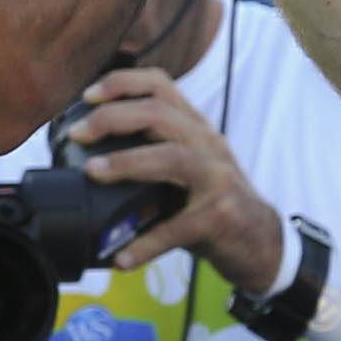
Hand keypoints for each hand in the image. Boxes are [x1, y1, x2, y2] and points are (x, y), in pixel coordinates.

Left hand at [66, 67, 285, 287]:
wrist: (262, 242)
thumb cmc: (212, 203)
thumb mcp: (188, 166)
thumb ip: (152, 153)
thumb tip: (87, 160)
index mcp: (195, 128)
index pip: (160, 85)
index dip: (122, 83)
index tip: (87, 96)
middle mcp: (208, 144)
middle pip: (160, 114)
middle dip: (112, 117)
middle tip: (78, 134)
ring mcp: (217, 179)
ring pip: (172, 157)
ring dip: (126, 162)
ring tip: (92, 172)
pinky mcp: (220, 217)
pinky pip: (177, 228)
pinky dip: (146, 243)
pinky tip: (121, 257)